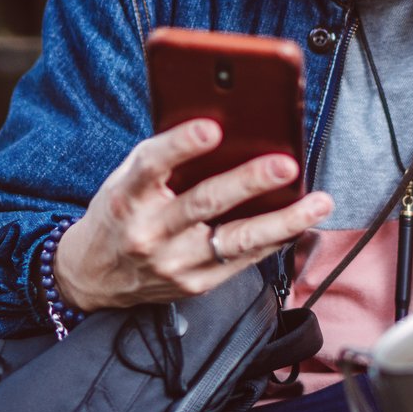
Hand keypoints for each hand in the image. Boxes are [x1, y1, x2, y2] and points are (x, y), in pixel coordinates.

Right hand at [53, 119, 333, 310]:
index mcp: (126, 198)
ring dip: (284, 221)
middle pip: (203, 203)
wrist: (93, 275)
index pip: (151, 165)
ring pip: (236, 240)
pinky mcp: (196, 284)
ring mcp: (174, 263)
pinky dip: (276, 239)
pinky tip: (301, 222)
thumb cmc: (120, 213)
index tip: (212, 126)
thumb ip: (165, 158)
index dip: (180, 144)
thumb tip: (223, 127)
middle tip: (286, 163)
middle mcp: (149, 232)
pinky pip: (244, 260)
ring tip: (318, 203)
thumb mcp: (126, 180)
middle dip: (249, 181)